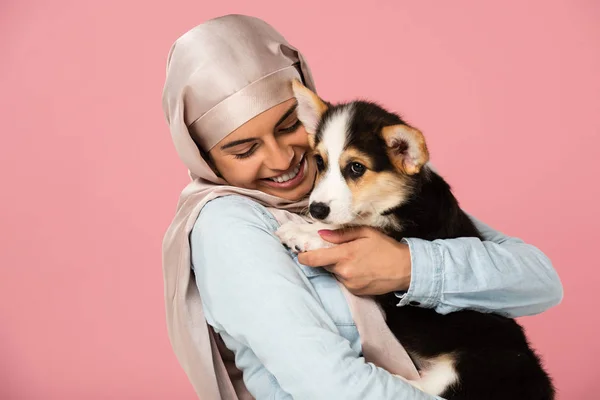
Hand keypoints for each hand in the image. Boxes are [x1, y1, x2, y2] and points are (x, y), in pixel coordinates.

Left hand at [297, 227, 411, 295]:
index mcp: (345, 255)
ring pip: (335, 273)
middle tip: (337, 251)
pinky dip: (347, 275)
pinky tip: (360, 269)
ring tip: (354, 259)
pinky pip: (344, 281)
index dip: (304, 257)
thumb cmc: (386, 247)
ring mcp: (350, 283)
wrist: (405, 269)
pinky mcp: (356, 292)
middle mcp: (344, 272)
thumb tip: (322, 235)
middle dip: (326, 258)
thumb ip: (341, 235)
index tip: (301, 254)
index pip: (315, 259)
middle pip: (324, 265)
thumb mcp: (365, 233)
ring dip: (338, 267)